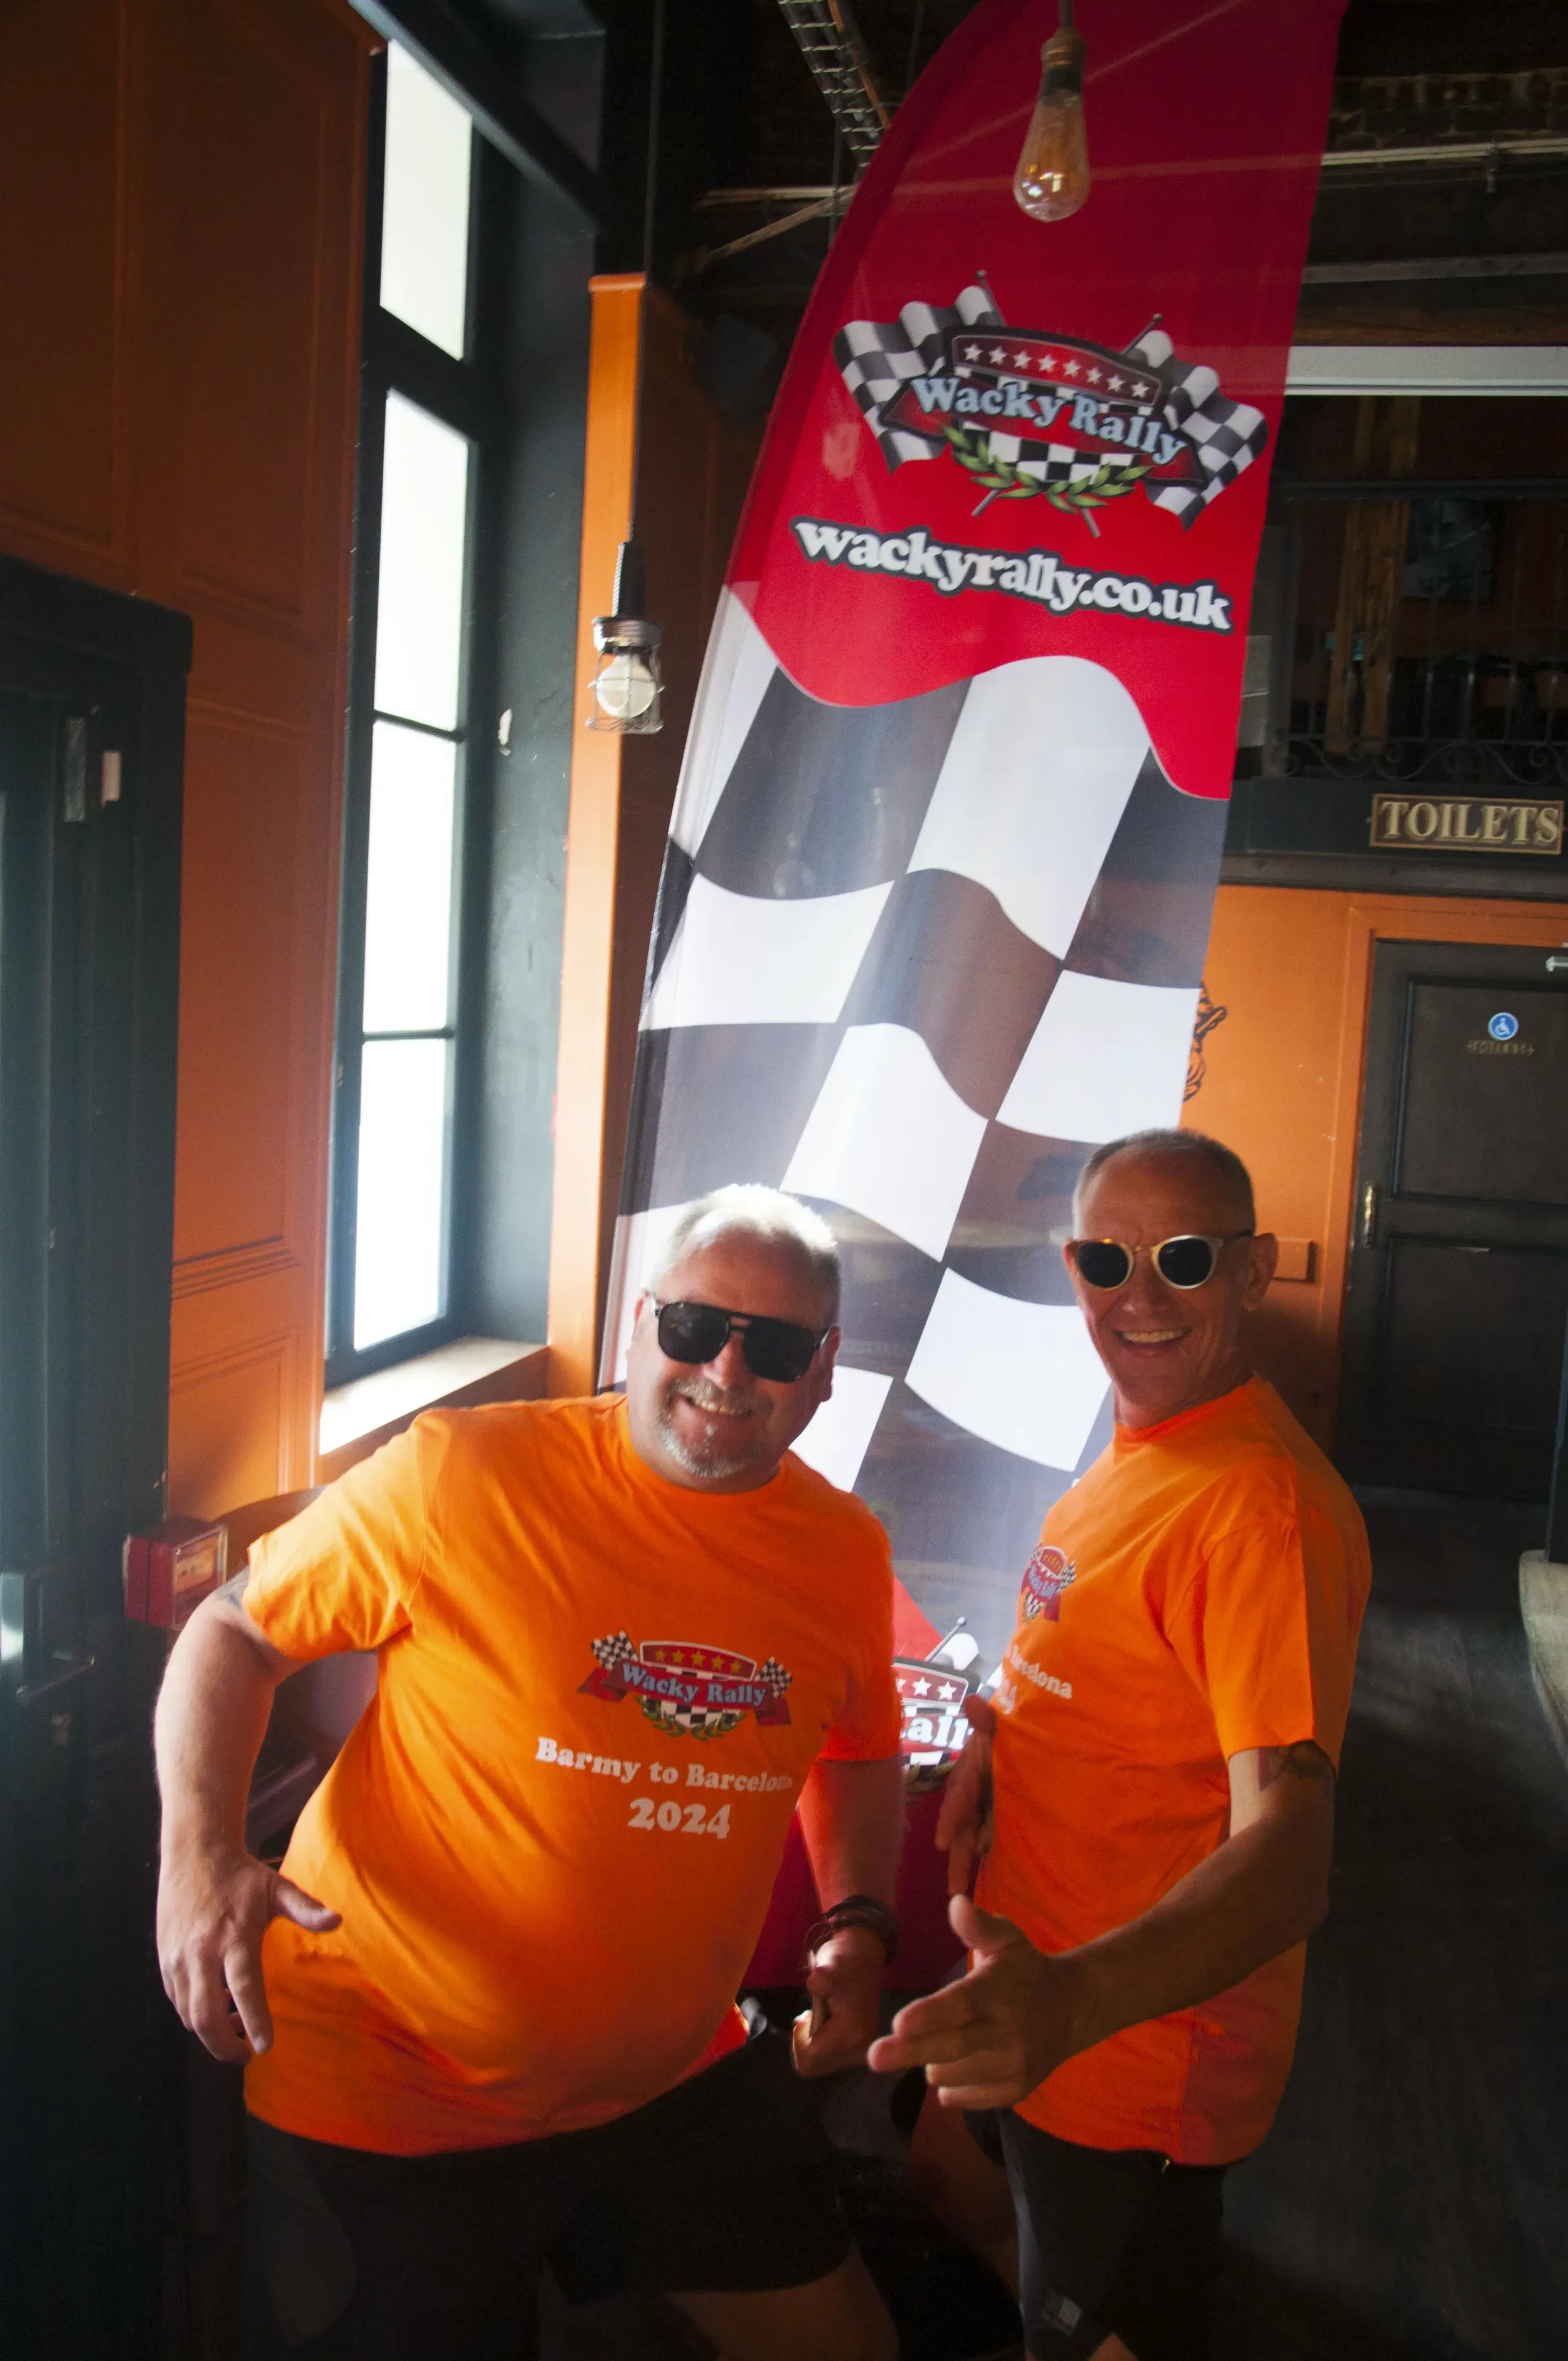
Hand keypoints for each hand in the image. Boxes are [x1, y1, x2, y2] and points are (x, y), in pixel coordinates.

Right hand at [157, 1840, 339, 2062]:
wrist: (195, 1853)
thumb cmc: (242, 1876)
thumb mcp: (277, 1888)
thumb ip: (306, 1909)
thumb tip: (337, 1921)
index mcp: (234, 1936)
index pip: (244, 1988)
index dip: (254, 2021)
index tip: (264, 2049)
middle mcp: (202, 1951)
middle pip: (205, 2016)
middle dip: (224, 2046)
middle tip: (245, 2056)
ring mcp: (178, 1957)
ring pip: (188, 2014)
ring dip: (209, 2032)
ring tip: (235, 2028)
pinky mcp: (164, 1959)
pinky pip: (177, 2000)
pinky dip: (194, 2013)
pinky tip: (216, 2005)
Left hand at [792, 1924, 884, 2077]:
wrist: (863, 1959)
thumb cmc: (844, 1961)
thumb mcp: (831, 1963)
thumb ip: (823, 1977)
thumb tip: (816, 1983)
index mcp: (852, 2035)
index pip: (809, 2059)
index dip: (799, 2038)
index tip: (807, 2014)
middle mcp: (860, 2051)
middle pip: (813, 2066)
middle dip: (805, 2042)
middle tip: (813, 2015)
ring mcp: (861, 2053)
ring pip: (819, 2065)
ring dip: (813, 2042)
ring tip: (822, 2016)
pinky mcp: (858, 2052)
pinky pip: (826, 2060)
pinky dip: (820, 2044)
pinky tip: (828, 2023)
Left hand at [866, 1894, 1093, 2108]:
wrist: (1071, 2011)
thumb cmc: (1025, 1971)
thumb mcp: (1007, 1940)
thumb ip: (979, 1926)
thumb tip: (956, 1903)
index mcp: (1000, 1991)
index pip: (962, 2005)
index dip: (930, 2016)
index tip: (897, 2024)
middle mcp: (1009, 2032)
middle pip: (952, 2047)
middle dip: (909, 2052)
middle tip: (874, 2056)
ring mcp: (1013, 2066)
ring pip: (952, 2074)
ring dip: (932, 2062)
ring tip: (940, 2041)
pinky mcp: (1014, 2091)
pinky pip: (964, 2098)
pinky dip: (950, 2085)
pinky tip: (958, 2063)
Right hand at [936, 1696, 996, 1896]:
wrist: (1042, 1748)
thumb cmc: (1015, 1737)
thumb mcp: (1002, 1728)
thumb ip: (989, 1719)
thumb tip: (970, 1700)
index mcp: (973, 1773)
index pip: (959, 1796)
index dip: (949, 1819)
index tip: (941, 1841)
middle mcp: (974, 1795)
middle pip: (961, 1826)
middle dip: (956, 1856)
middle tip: (953, 1888)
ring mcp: (985, 1810)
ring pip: (972, 1838)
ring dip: (966, 1863)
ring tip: (963, 1893)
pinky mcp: (997, 1823)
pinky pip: (987, 1841)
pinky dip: (984, 1860)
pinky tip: (987, 1883)